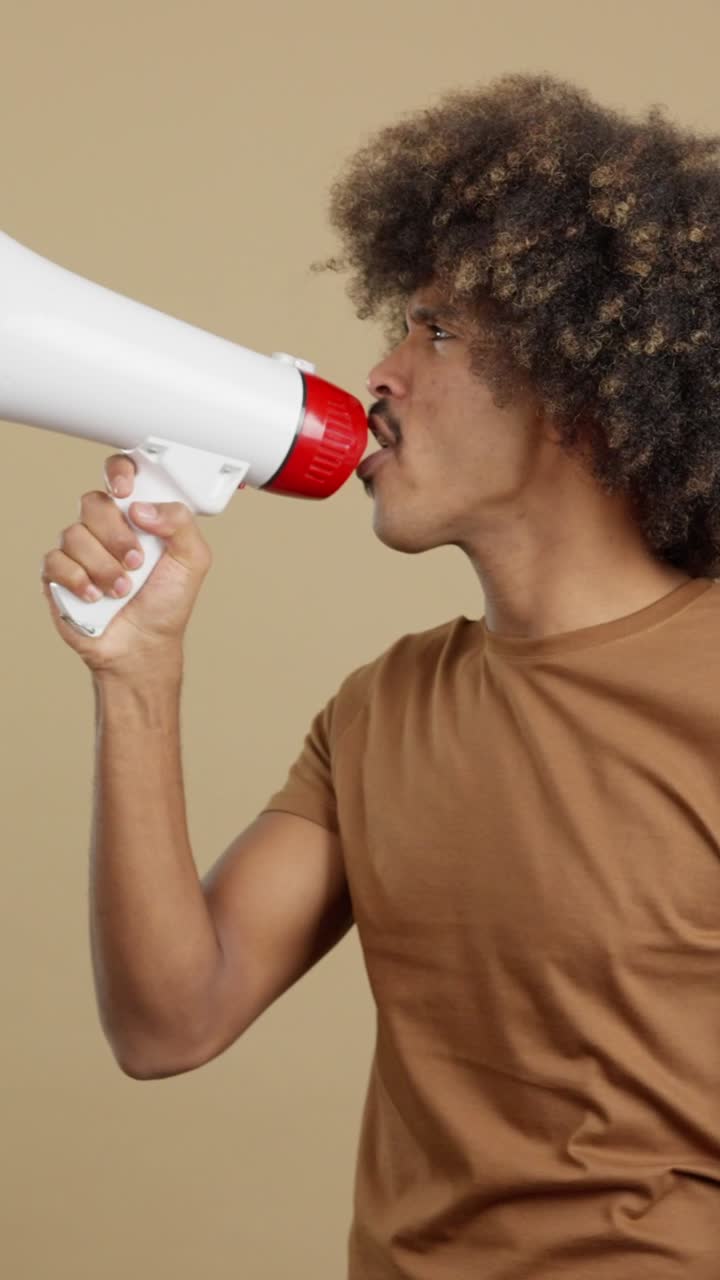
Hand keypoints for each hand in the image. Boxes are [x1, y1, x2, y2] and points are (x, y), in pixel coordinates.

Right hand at [41, 454, 212, 675]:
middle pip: (94, 503)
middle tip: (136, 562)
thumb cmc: (167, 603)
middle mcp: (106, 528)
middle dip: (117, 536)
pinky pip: (55, 561)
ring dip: (104, 566)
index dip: (118, 473)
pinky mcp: (58, 574)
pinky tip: (96, 596)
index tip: (126, 491)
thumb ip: (180, 523)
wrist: (143, 645)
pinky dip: (79, 580)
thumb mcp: (193, 561)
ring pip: (74, 534)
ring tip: (122, 589)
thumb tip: (143, 507)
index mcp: (137, 516)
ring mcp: (80, 550)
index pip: (120, 474)